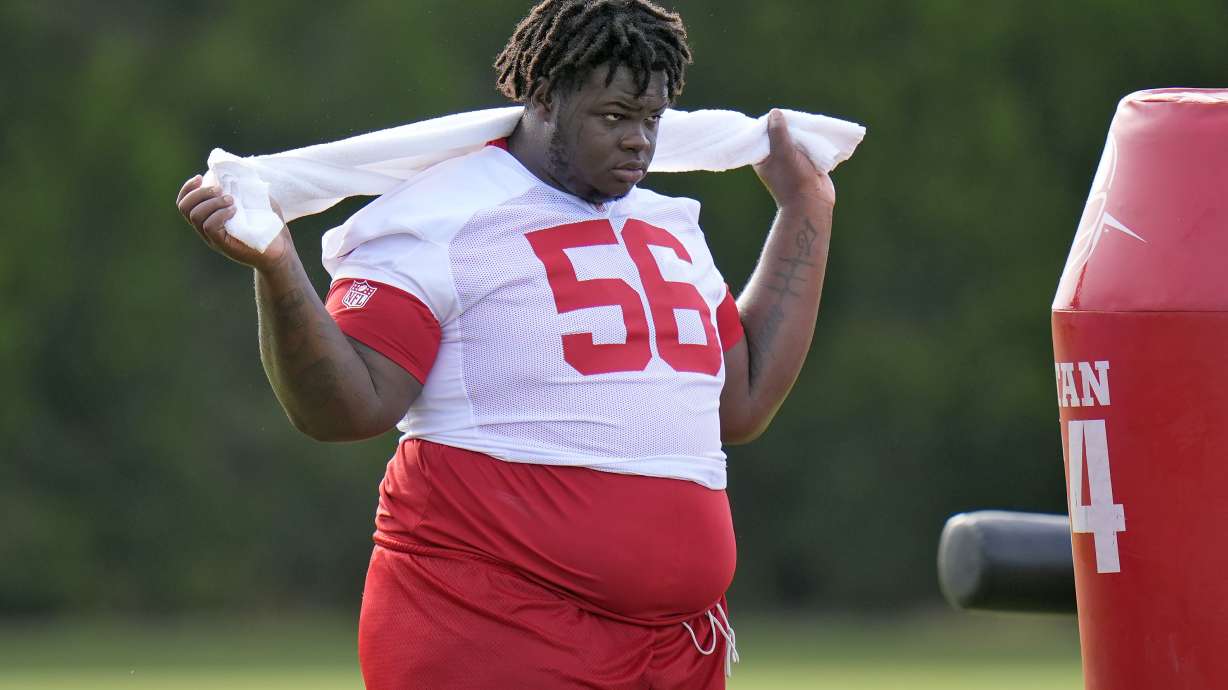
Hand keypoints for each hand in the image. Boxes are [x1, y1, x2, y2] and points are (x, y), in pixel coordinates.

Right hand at [175, 175, 292, 271]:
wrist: (281, 249)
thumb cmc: (268, 223)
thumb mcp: (252, 199)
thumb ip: (240, 186)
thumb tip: (233, 169)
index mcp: (208, 217)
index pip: (184, 202)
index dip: (188, 188)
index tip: (200, 177)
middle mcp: (206, 229)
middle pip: (185, 207)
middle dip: (200, 193)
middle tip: (220, 190)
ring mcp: (213, 238)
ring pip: (196, 216)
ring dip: (212, 202)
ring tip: (231, 200)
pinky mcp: (223, 245)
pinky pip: (210, 227)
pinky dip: (220, 214)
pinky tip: (234, 210)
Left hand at [753, 110, 835, 210]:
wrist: (812, 202)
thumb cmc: (792, 179)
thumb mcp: (782, 153)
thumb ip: (778, 133)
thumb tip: (774, 112)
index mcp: (763, 159)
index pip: (761, 136)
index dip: (767, 124)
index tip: (775, 113)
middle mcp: (775, 159)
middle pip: (780, 135)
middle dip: (787, 125)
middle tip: (793, 114)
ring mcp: (792, 161)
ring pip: (795, 140)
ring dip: (801, 131)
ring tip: (805, 119)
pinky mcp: (807, 162)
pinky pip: (808, 146)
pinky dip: (811, 139)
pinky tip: (815, 129)